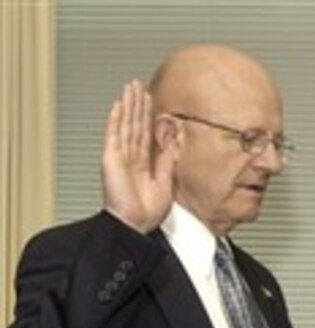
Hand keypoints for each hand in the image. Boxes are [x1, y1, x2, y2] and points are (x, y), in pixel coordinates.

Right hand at [102, 80, 175, 233]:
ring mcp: (120, 156)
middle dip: (137, 104)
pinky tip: (118, 105)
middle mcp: (130, 157)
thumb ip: (167, 162)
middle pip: (135, 124)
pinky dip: (116, 119)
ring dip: (128, 105)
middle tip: (139, 85)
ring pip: (125, 124)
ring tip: (130, 87)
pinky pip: (113, 134)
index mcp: (143, 163)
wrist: (136, 225)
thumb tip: (174, 145)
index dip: (148, 116)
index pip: (146, 134)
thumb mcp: (165, 183)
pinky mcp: (111, 158)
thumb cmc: (147, 213)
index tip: (151, 101)